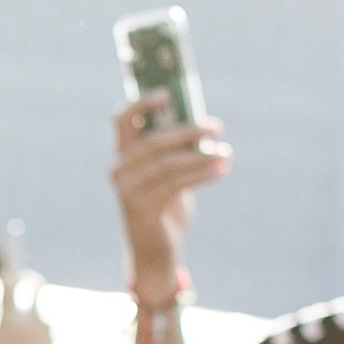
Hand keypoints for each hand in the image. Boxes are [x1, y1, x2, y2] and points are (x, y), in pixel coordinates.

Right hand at [109, 106, 229, 303]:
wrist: (156, 250)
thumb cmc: (165, 205)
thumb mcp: (167, 173)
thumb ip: (176, 150)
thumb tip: (204, 123)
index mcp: (122, 155)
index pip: (122, 119)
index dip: (142, 103)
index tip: (168, 93)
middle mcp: (119, 170)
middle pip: (154, 141)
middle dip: (188, 131)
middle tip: (216, 127)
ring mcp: (128, 190)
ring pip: (168, 164)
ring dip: (201, 156)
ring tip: (225, 153)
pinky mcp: (143, 208)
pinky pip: (176, 184)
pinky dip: (203, 174)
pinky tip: (222, 169)